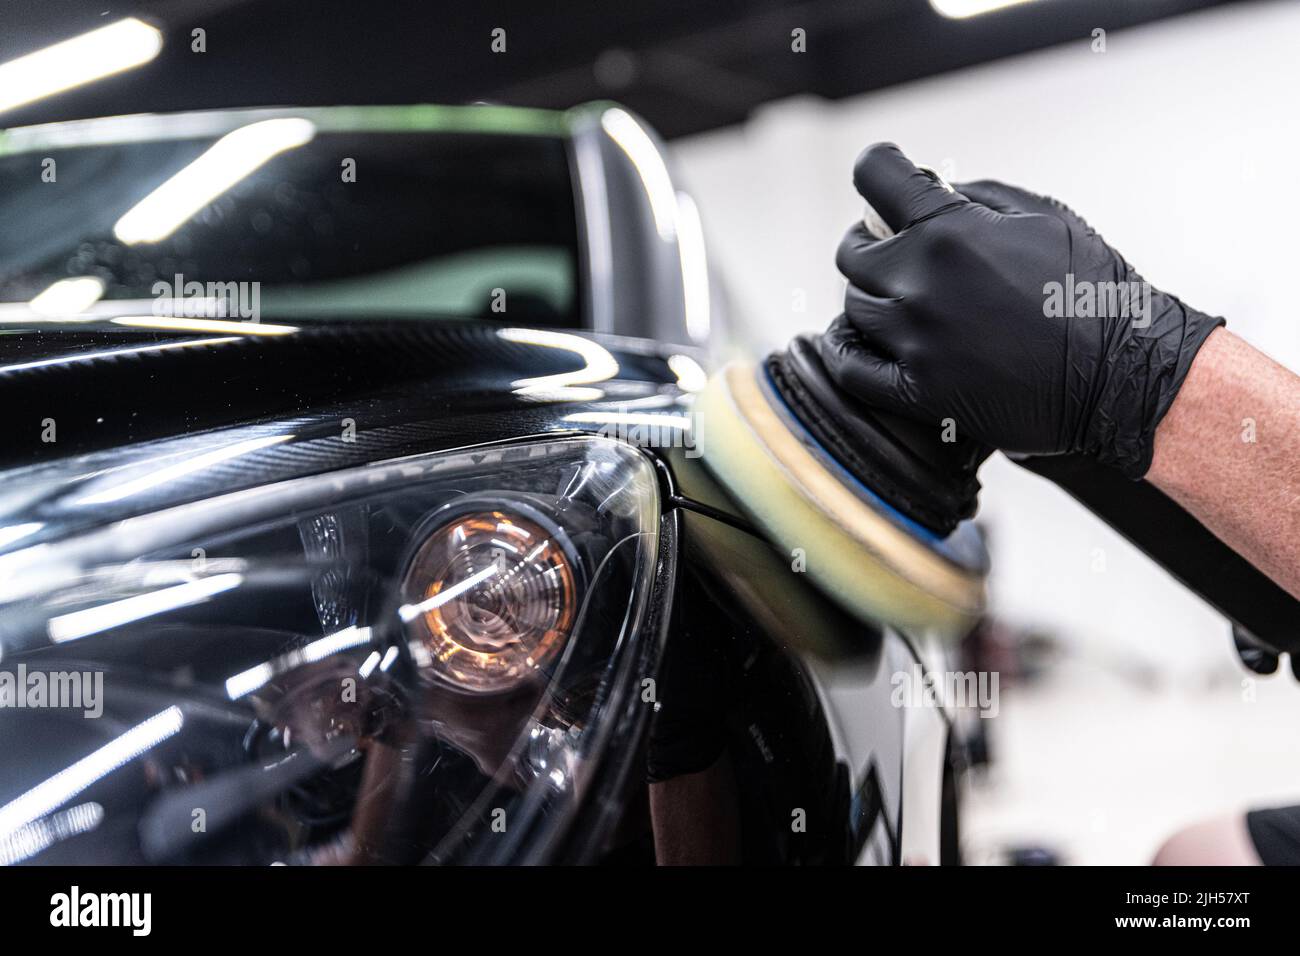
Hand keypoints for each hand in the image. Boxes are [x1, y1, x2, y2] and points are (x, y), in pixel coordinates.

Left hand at [819, 143, 1223, 476]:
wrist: (1122, 374)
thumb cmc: (1092, 291)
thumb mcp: (1043, 215)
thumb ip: (975, 196)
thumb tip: (928, 188)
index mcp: (949, 231)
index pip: (875, 175)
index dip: (877, 169)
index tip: (882, 178)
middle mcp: (920, 283)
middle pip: (853, 250)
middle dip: (872, 241)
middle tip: (896, 249)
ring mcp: (915, 340)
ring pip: (853, 305)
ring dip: (871, 295)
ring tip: (900, 298)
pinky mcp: (918, 391)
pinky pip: (850, 367)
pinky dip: (846, 349)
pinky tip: (858, 339)